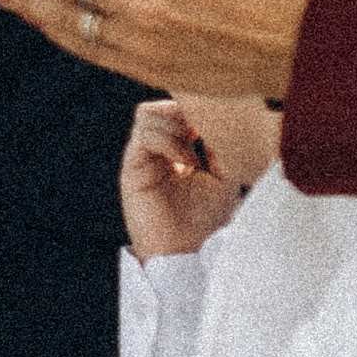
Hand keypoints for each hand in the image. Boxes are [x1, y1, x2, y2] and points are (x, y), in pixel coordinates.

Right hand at [119, 97, 244, 260]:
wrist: (188, 251)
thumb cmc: (208, 218)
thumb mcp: (223, 173)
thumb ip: (217, 142)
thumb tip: (214, 114)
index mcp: (176, 147)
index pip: (176, 110)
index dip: (195, 108)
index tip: (219, 120)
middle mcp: (156, 149)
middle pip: (160, 105)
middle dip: (185, 111)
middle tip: (206, 130)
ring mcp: (142, 157)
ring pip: (148, 114)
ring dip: (176, 126)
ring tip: (196, 153)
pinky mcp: (132, 168)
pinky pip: (145, 137)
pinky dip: (169, 142)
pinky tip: (187, 162)